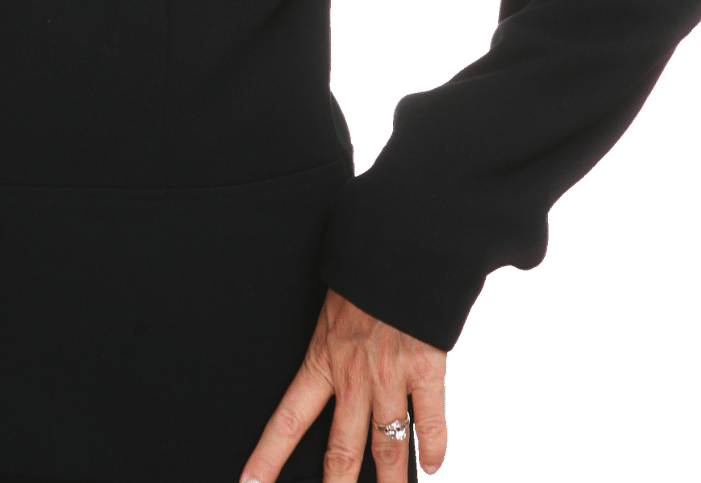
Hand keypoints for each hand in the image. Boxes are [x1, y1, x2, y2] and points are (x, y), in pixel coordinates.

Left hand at [240, 288, 447, 481]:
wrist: (399, 242)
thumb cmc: (365, 271)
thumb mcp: (332, 308)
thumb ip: (336, 343)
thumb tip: (338, 361)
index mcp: (322, 358)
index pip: (287, 419)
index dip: (267, 458)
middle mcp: (353, 376)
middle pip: (340, 451)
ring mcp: (390, 376)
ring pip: (387, 448)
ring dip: (391, 482)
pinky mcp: (426, 369)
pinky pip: (430, 421)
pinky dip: (433, 447)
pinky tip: (432, 465)